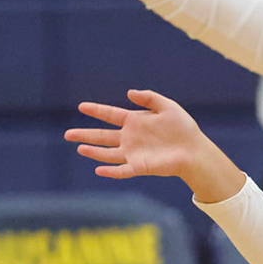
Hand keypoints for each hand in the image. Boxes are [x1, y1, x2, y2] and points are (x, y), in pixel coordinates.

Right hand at [66, 90, 243, 201]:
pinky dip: (110, 171)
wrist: (194, 150)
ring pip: (108, 153)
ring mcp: (133, 153)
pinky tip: (98, 169)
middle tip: (67, 134)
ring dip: (94, 152)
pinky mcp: (140, 167)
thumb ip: (149, 98)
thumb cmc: (183, 128)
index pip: (110, 115)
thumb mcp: (168, 106)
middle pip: (103, 136)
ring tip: (79, 148)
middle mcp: (130, 138)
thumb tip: (128, 93)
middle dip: (85, 134)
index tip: (82, 106)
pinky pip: (122, 170)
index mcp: (135, 121)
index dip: (96, 110)